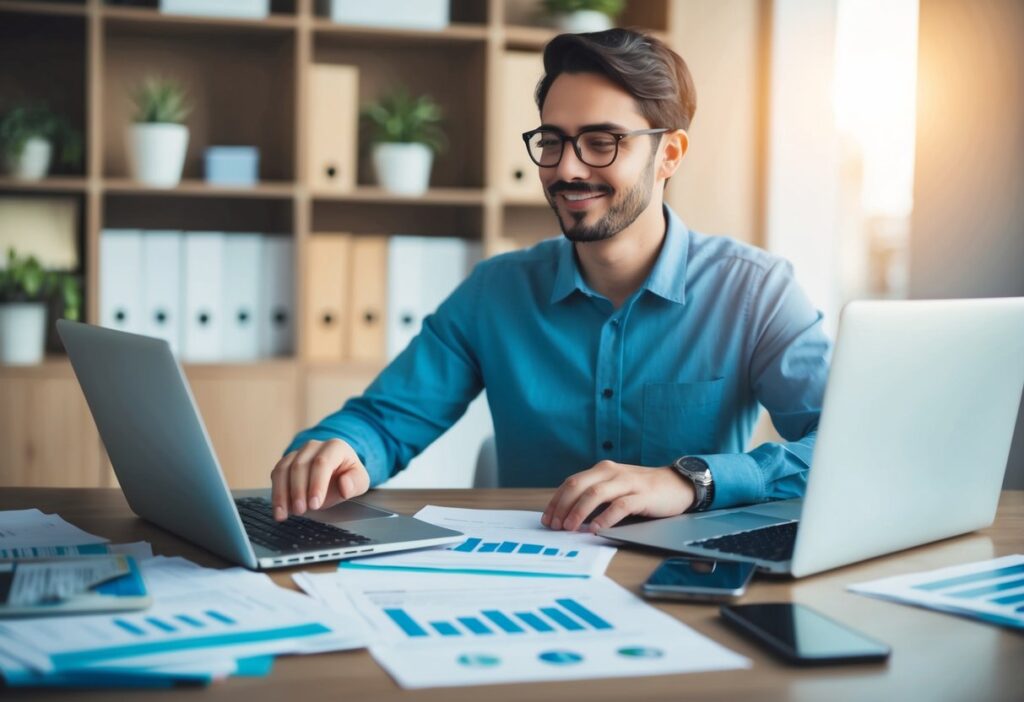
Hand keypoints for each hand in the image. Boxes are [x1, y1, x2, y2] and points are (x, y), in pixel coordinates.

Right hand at [270, 438, 369, 520]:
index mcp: (335, 447)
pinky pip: (276, 475)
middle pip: (300, 466)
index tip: (315, 503)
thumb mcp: (360, 481)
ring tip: (284, 513)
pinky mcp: (286, 462)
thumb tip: (345, 485)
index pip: (322, 463)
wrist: (337, 473)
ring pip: (283, 469)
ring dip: (282, 493)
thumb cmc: (348, 477)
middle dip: (298, 491)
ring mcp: (298, 453)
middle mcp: (314, 446)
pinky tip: (279, 510)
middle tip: (300, 510)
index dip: (317, 484)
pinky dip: (276, 493)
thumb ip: (355, 483)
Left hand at [541, 460, 694, 532]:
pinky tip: (596, 529)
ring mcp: (627, 482)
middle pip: (578, 486)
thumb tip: (567, 516)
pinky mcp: (642, 495)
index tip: (547, 518)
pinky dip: (606, 518)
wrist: (677, 485)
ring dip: (579, 512)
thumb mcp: (614, 488)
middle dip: (563, 506)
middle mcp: (611, 472)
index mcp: (602, 470)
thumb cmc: (641, 490)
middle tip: (555, 525)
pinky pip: (620, 506)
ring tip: (570, 528)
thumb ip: (595, 495)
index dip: (557, 501)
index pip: (571, 482)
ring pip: (595, 494)